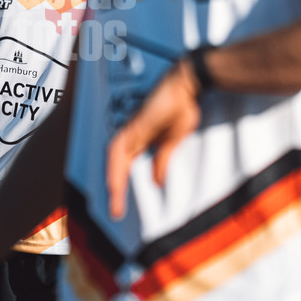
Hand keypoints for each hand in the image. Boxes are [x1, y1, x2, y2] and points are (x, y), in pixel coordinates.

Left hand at [106, 60, 201, 218]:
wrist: (185, 87)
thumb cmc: (181, 109)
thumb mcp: (172, 142)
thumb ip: (162, 161)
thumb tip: (156, 182)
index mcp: (139, 140)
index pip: (124, 166)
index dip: (121, 185)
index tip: (121, 207)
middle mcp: (131, 135)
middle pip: (116, 165)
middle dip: (115, 189)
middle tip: (116, 212)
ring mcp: (131, 129)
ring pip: (114, 158)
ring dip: (114, 180)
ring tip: (115, 201)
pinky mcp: (136, 125)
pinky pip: (120, 149)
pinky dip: (116, 166)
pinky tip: (117, 180)